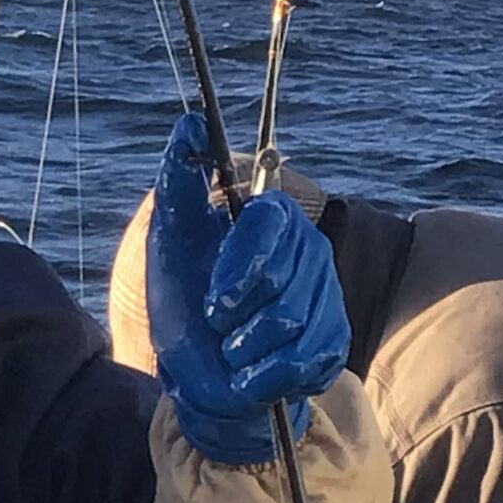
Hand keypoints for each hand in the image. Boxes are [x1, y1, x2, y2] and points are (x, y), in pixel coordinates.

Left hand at [145, 112, 350, 465]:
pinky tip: (251, 374)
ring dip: (243, 349)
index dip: (239, 266)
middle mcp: (309, 250)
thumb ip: (180, 179)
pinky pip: (304, 362)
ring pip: (291, 325)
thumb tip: (189, 124)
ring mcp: (326, 297)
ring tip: (232, 348)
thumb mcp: (169, 238)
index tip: (214, 298)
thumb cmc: (182, 300)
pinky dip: (263, 378)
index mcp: (272, 218)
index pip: (268, 222)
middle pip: (281, 281)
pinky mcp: (333, 344)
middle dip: (234, 315)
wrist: (196, 374)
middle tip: (218, 322)